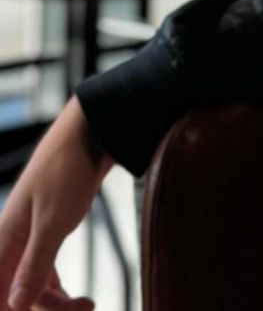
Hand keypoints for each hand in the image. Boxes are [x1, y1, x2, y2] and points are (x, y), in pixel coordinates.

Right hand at [0, 97, 111, 310]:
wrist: (91, 133)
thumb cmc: (68, 168)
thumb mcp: (53, 220)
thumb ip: (34, 265)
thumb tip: (14, 306)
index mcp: (2, 243)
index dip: (15, 309)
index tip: (41, 309)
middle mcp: (10, 245)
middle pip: (15, 298)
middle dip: (45, 310)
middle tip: (84, 307)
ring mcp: (28, 241)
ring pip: (30, 290)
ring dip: (55, 305)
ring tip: (88, 305)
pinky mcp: (47, 236)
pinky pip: (43, 277)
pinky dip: (58, 293)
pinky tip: (77, 300)